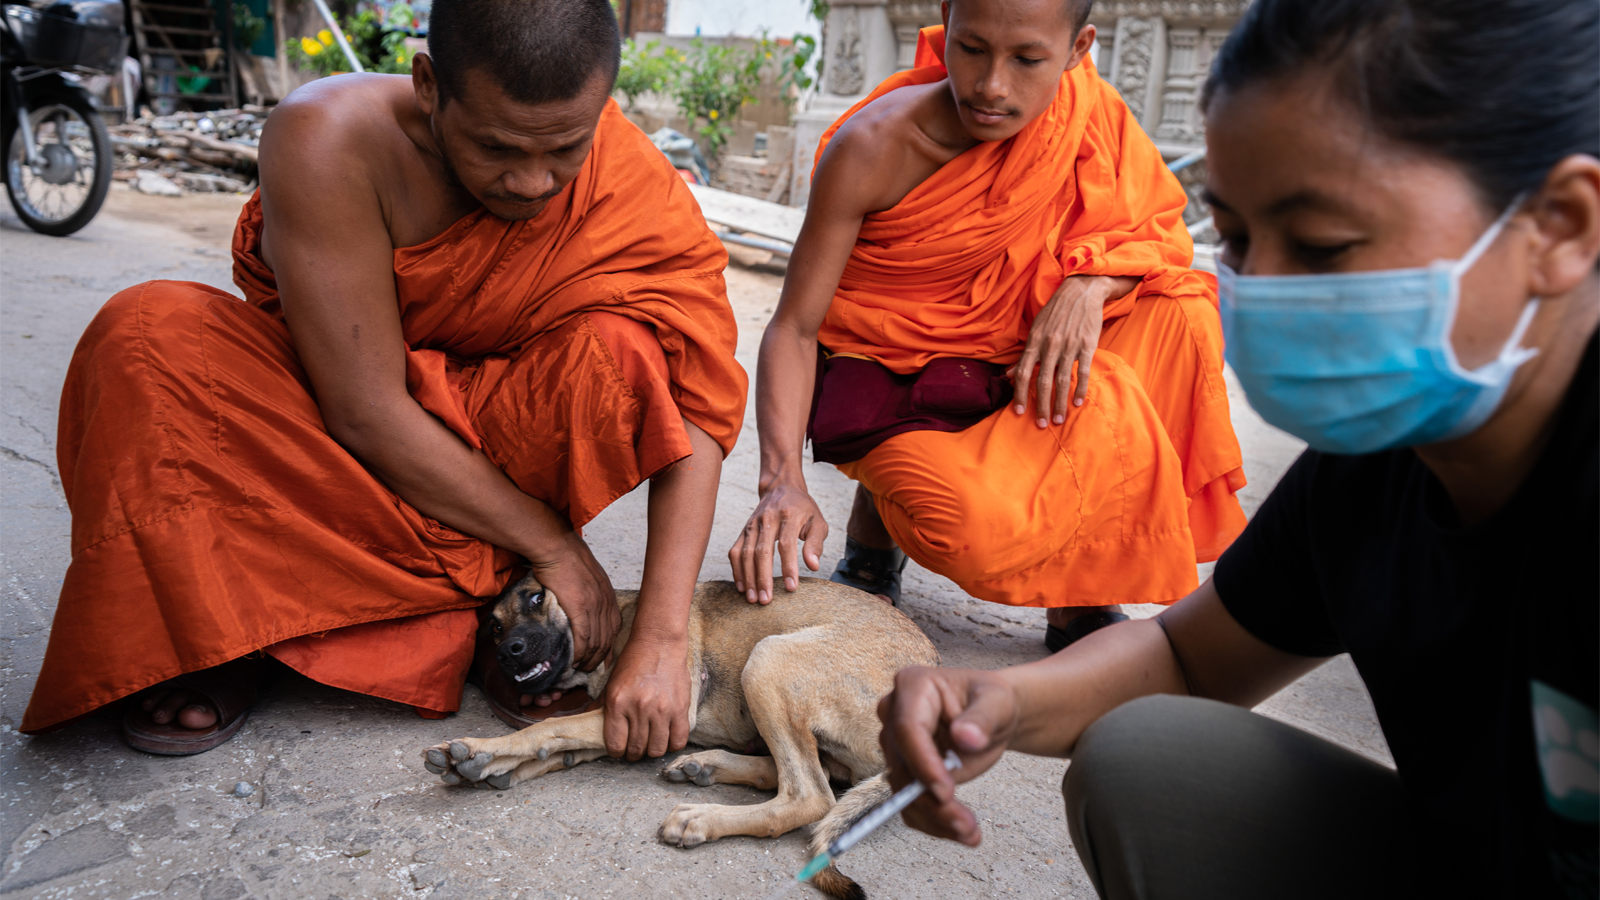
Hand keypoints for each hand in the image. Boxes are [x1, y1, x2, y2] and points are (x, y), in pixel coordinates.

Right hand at [528, 533, 619, 671]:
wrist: (558, 547)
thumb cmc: (568, 559)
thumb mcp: (590, 577)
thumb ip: (592, 594)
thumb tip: (584, 607)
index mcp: (609, 597)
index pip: (614, 630)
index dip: (609, 648)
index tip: (603, 660)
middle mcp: (606, 603)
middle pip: (607, 640)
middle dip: (598, 659)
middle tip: (588, 671)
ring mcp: (594, 606)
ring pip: (596, 643)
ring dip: (587, 660)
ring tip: (578, 669)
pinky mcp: (580, 608)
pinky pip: (583, 638)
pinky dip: (578, 652)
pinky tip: (573, 660)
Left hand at [603, 634, 690, 759]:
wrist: (659, 643)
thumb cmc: (633, 662)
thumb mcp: (611, 683)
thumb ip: (601, 707)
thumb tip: (590, 726)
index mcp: (617, 703)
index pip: (615, 745)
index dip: (616, 752)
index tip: (620, 748)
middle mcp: (639, 708)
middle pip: (636, 750)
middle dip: (633, 753)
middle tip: (635, 747)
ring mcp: (661, 710)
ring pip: (657, 749)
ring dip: (652, 750)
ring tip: (651, 742)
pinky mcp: (680, 708)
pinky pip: (678, 740)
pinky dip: (673, 745)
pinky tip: (667, 737)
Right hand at [729, 476, 828, 602]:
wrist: (781, 488)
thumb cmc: (803, 509)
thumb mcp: (818, 522)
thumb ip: (816, 544)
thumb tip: (813, 566)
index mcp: (789, 516)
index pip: (787, 544)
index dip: (788, 567)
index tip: (791, 588)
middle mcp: (767, 519)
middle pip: (762, 551)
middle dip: (763, 578)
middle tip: (766, 600)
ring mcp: (752, 525)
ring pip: (746, 553)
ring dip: (748, 578)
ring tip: (753, 598)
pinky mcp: (743, 530)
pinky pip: (735, 551)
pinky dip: (736, 570)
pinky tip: (742, 587)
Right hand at [876, 666, 1019, 846]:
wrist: (991, 717)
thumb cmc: (992, 701)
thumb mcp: (997, 703)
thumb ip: (982, 719)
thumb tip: (965, 737)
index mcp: (913, 686)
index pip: (907, 729)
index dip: (923, 763)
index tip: (946, 792)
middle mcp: (895, 714)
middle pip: (902, 765)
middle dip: (931, 800)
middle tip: (965, 824)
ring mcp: (895, 744)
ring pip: (903, 790)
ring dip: (934, 818)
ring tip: (970, 832)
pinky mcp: (903, 770)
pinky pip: (909, 803)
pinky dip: (933, 823)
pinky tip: (961, 832)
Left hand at [1010, 275, 1137, 425]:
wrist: (1082, 291)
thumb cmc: (1056, 313)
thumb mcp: (1036, 329)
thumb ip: (1024, 355)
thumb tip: (1007, 375)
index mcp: (1035, 341)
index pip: (1023, 372)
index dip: (1019, 393)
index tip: (1019, 412)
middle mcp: (1050, 345)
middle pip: (1042, 381)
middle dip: (1040, 405)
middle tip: (1040, 425)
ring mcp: (1069, 345)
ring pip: (1062, 380)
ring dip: (1059, 403)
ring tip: (1058, 420)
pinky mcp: (1087, 345)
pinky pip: (1084, 372)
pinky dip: (1081, 389)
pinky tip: (1078, 403)